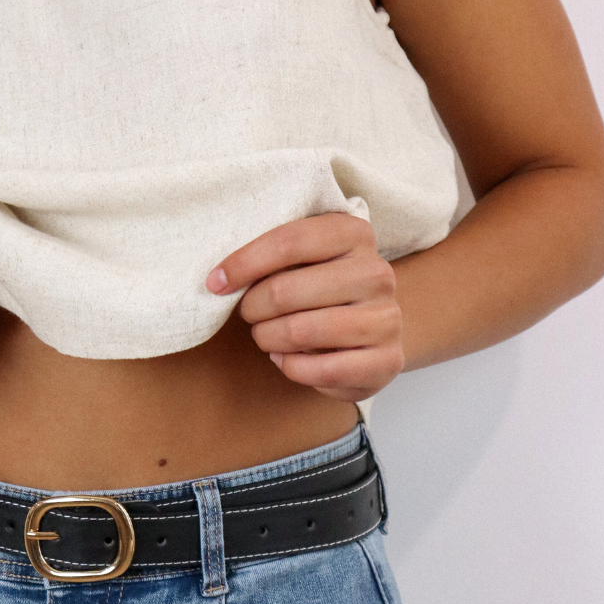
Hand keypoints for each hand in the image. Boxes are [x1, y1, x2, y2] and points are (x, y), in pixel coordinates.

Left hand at [206, 214, 403, 401]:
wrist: (373, 329)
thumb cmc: (321, 289)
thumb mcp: (303, 259)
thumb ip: (271, 256)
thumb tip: (220, 278)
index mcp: (354, 234)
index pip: (289, 241)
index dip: (243, 263)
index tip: (215, 283)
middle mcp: (377, 272)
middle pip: (285, 290)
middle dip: (252, 308)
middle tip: (249, 314)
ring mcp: (387, 317)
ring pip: (299, 331)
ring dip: (268, 338)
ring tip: (266, 336)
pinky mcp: (388, 360)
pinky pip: (321, 370)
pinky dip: (291, 367)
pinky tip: (287, 359)